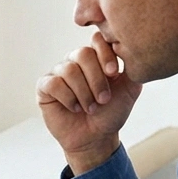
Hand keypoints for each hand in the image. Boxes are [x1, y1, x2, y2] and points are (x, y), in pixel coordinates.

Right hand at [36, 32, 141, 174]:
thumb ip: (133, 68)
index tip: (113, 73)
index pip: (97, 40)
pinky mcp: (44, 86)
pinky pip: (53, 83)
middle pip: (82, 54)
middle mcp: (75, 61)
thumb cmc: (111, 113)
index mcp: (95, 57)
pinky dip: (67, 98)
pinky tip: (75, 108)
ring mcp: (59, 73)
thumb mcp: (130, 90)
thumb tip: (130, 50)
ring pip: (69, 70)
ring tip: (90, 108)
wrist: (96, 138)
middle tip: (104, 99)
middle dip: (96, 79)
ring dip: (84, 93)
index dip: (105, 54)